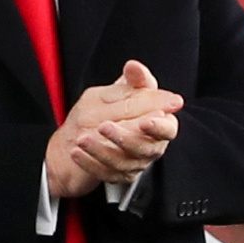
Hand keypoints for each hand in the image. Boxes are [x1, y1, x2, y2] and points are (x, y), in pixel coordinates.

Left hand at [42, 63, 179, 200]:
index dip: (160, 127)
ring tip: (83, 138)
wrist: (74, 137)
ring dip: (102, 150)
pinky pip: (106, 174)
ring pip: (124, 162)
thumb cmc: (100, 112)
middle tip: (103, 125)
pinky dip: (90, 163)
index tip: (147, 121)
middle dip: (125, 137)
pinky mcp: (117, 176)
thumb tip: (134, 66)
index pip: (168, 129)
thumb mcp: (114, 92)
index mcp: (155, 122)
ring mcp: (134, 163)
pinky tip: (77, 152)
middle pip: (147, 148)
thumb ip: (130, 81)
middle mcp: (149, 145)